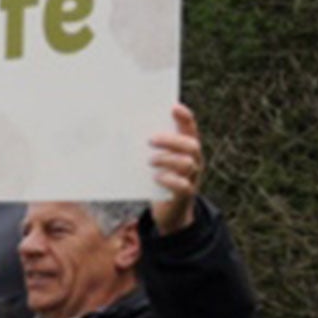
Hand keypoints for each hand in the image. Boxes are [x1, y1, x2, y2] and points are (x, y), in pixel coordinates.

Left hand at [148, 103, 202, 236]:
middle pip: (191, 145)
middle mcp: (193, 160)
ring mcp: (192, 177)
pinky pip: (183, 186)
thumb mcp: (154, 160)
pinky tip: (156, 177)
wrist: (169, 210)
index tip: (173, 107)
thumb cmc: (158, 178)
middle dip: (171, 140)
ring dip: (167, 160)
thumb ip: (147, 148)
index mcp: (186, 148)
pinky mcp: (185, 194)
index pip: (190, 128)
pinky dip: (169, 180)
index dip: (185, 117)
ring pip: (187, 164)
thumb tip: (123, 132)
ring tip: (150, 161)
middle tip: (150, 140)